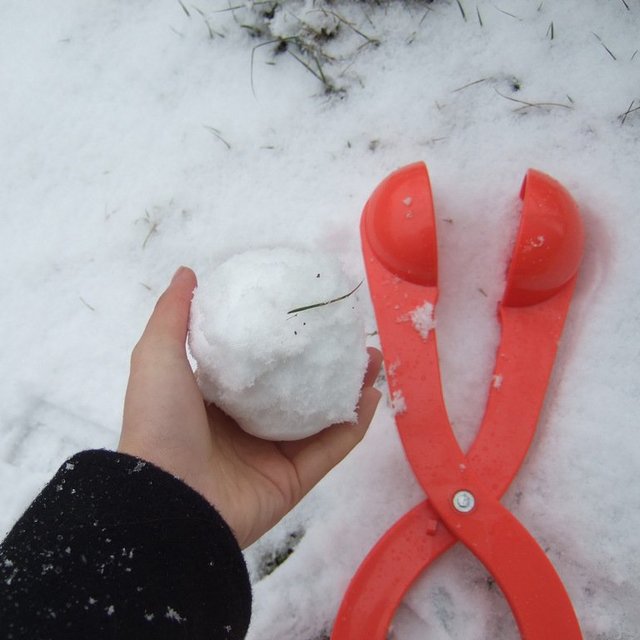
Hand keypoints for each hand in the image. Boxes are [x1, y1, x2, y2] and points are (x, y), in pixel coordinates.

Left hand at [118, 267, 381, 547]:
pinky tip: (373, 393)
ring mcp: (274, 453)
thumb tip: (188, 272)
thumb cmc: (161, 422)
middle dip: (323, 359)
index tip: (305, 309)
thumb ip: (173, 315)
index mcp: (217, 398)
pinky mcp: (296, 479)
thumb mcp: (157, 356)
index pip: (257, 362)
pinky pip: (332, 447)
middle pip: (296, 386)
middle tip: (348, 332)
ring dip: (348, 385)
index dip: (281, 336)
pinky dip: (355, 422)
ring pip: (321, 413)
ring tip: (372, 357)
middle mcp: (248, 424)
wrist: (167, 502)